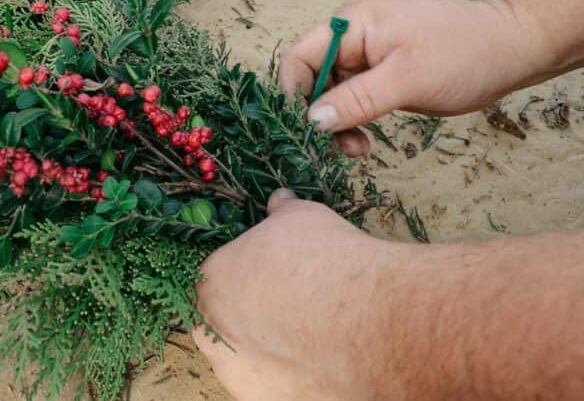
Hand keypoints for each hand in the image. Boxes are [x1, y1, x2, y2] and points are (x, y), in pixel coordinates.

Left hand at [194, 191, 401, 399]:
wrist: (371, 321)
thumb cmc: (330, 260)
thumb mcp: (302, 218)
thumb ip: (281, 213)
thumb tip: (279, 200)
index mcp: (212, 280)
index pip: (217, 278)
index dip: (246, 277)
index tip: (274, 278)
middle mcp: (213, 332)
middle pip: (223, 322)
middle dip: (249, 315)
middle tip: (290, 309)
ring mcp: (237, 375)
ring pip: (244, 361)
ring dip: (267, 349)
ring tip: (310, 338)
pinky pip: (269, 388)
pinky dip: (287, 378)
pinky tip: (319, 364)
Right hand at [277, 0, 552, 155]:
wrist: (512, 48)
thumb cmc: (464, 53)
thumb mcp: (407, 80)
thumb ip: (356, 100)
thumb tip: (312, 121)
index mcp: (351, 26)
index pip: (299, 59)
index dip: (293, 95)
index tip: (306, 132)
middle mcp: (351, 39)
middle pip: (310, 81)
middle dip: (317, 117)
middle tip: (338, 150)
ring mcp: (365, 59)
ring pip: (329, 97)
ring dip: (336, 126)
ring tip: (357, 151)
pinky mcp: (380, 77)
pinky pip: (350, 102)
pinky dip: (352, 124)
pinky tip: (364, 143)